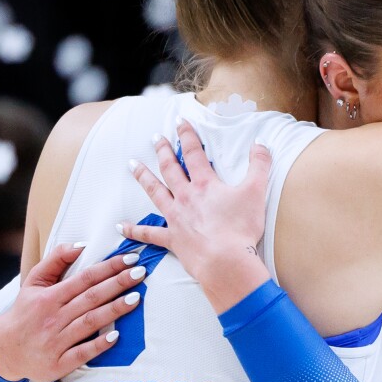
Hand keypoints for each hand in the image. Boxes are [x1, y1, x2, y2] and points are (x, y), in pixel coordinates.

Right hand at [0, 243, 145, 381]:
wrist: (3, 351)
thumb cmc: (26, 312)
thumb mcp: (34, 282)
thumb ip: (56, 260)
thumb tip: (82, 245)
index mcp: (48, 297)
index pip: (84, 278)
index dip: (108, 267)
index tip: (130, 258)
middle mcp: (52, 318)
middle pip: (90, 298)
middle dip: (117, 284)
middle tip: (141, 272)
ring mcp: (55, 342)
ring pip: (89, 322)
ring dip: (113, 310)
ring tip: (136, 298)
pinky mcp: (57, 364)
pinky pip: (81, 354)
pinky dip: (98, 345)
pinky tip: (115, 336)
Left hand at [121, 119, 271, 312]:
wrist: (225, 260)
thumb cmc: (241, 227)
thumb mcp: (256, 192)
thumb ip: (259, 165)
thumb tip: (260, 143)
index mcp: (205, 184)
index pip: (194, 153)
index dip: (187, 135)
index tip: (179, 121)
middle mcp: (186, 197)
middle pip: (170, 169)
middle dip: (163, 151)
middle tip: (155, 138)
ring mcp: (176, 218)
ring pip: (155, 193)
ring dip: (143, 177)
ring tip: (132, 165)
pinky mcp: (172, 239)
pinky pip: (148, 233)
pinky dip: (134, 230)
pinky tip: (121, 226)